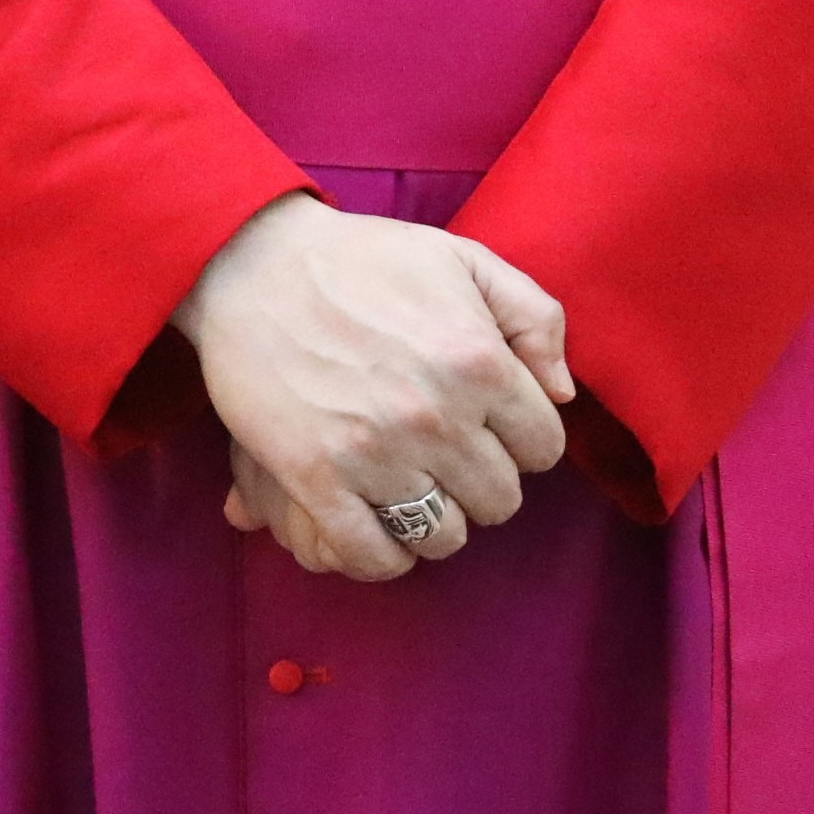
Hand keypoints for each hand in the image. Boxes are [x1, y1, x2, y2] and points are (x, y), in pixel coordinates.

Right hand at [173, 194, 574, 580]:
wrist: (251, 263)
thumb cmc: (360, 258)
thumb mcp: (462, 258)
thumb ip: (534, 316)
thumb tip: (563, 392)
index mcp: (480, 361)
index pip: (545, 448)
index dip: (521, 440)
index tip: (489, 428)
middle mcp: (437, 416)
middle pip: (499, 501)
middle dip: (480, 481)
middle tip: (446, 455)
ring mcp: (376, 454)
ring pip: (443, 536)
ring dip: (434, 520)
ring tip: (411, 488)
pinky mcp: (317, 480)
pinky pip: (371, 554)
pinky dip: (382, 555)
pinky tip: (376, 524)